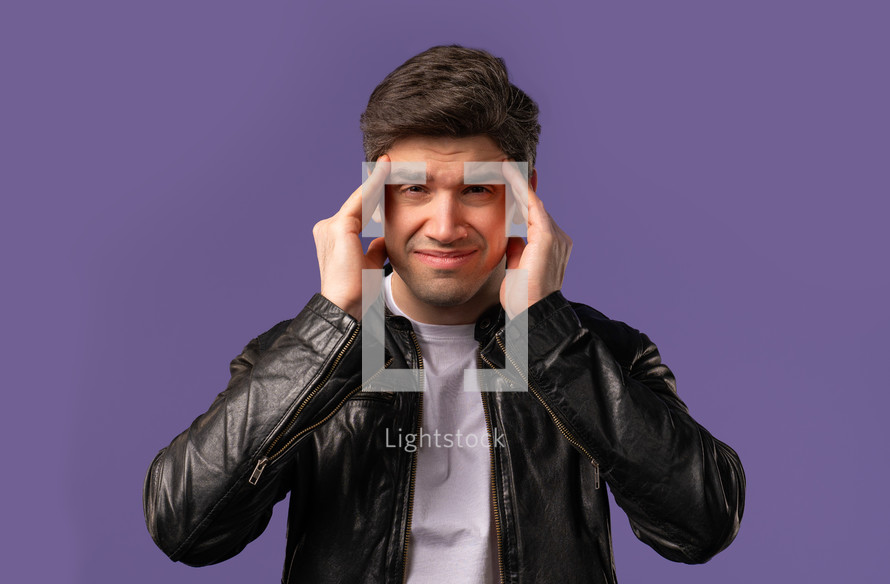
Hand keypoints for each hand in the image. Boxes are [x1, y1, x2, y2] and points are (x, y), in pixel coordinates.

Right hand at [312, 156, 390, 319]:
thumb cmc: (357, 293)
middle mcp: (328, 227)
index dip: (374, 195)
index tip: (387, 178)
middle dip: (376, 183)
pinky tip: (385, 172)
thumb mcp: (370, 266)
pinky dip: (374, 185)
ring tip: (390, 163)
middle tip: (391, 163)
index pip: (359, 211)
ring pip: (360, 199)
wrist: (345, 306)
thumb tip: (382, 240)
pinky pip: (361, 201)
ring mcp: (331, 226)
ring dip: (376, 180)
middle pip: (359, 201)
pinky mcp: (338, 227)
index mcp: (334, 237)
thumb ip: (374, 249)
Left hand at [499, 161, 571, 317]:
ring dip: (518, 183)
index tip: (512, 178)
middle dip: (520, 185)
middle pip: (535, 206)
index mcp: (552, 246)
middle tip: (505, 163)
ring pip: (533, 203)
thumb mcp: (516, 267)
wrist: (530, 314)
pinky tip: (509, 174)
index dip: (523, 196)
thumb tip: (512, 235)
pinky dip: (521, 189)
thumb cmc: (522, 297)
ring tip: (504, 164)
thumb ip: (517, 248)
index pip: (534, 215)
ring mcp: (556, 236)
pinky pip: (532, 205)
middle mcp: (559, 238)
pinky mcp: (548, 237)